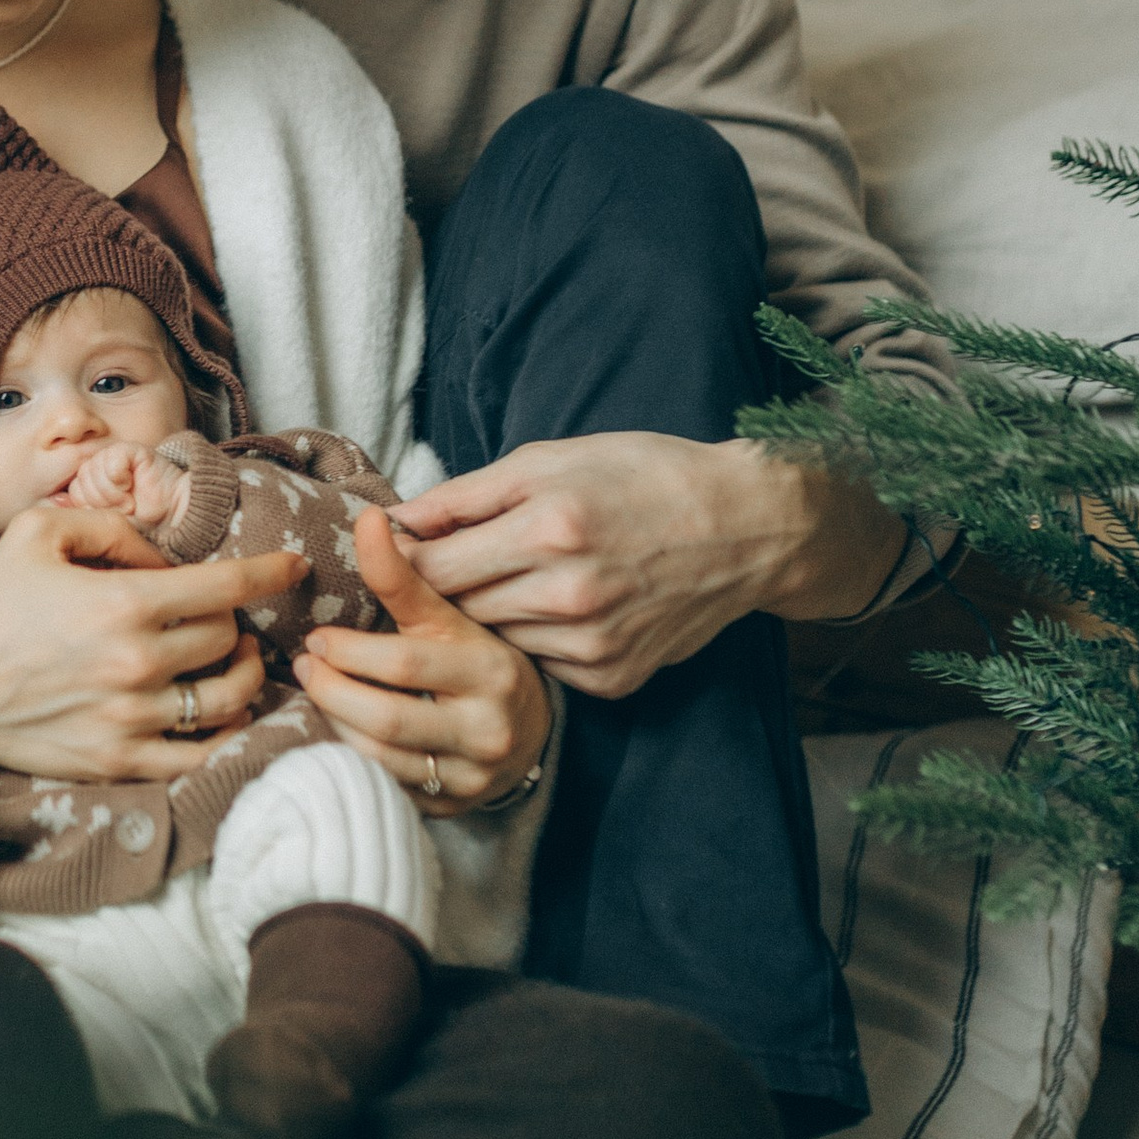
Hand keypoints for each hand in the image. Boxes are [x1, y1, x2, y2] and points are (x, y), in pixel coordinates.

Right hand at [0, 501, 306, 782]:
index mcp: (123, 603)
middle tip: (215, 614)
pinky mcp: (121, 762)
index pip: (226, 587)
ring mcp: (132, 720)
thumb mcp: (37, 533)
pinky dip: (226, 734)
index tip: (294, 564)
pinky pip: (202, 755)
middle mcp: (137, 663)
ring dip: (241, 674)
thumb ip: (109, 525)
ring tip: (228, 660)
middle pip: (226, 639)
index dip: (270, 572)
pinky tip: (219, 713)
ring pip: (229, 697)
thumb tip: (161, 553)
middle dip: (231, 620)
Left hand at [58, 441, 183, 535]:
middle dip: (101, 504)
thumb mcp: (104, 526)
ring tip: (130, 502)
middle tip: (123, 510)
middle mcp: (99, 469)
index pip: (71, 494)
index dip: (89, 509)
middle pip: (80, 483)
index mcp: (90, 487)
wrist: (175, 521)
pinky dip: (119, 478)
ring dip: (112, 495)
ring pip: (92, 473)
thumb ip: (78, 514)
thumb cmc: (142, 528)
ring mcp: (113, 458)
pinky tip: (132, 485)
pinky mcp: (129, 450)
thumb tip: (53, 502)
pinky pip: (110, 461)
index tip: (110, 519)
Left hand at [295, 509, 553, 809]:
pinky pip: (385, 782)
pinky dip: (349, 753)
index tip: (317, 636)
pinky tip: (335, 726)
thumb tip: (368, 520)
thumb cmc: (479, 660)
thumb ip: (405, 577)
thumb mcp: (451, 616)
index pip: (406, 662)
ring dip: (333, 720)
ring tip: (314, 689)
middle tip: (305, 662)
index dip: (350, 650)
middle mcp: (486, 727)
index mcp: (490, 670)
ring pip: (380, 754)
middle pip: (388, 715)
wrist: (528, 729)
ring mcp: (471, 773)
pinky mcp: (453, 804)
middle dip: (332, 687)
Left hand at [392, 431, 904, 697]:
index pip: (434, 570)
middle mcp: (569, 596)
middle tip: (442, 568)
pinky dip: (536, 641)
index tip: (393, 553)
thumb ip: (466, 496)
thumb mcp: (550, 460)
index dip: (403, 563)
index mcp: (548, 529)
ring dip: (487, 618)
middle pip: (459, 611)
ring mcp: (593, 646)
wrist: (745, 527)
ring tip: (510, 580)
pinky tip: (557, 608)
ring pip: (497, 642)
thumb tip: (397, 523)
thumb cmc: (642, 476)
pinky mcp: (612, 678)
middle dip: (441, 591)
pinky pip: (541, 665)